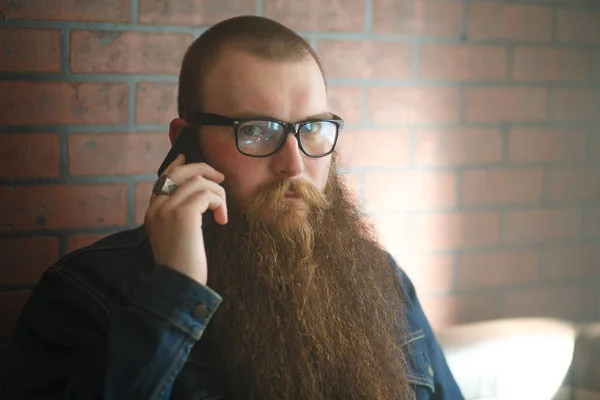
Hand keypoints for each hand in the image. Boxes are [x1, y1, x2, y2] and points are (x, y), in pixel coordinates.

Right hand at [144, 154, 227, 284]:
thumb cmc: (182, 265)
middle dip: (204, 169)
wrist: (178, 284)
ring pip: (198, 181)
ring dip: (218, 193)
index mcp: (152, 211)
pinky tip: (221, 220)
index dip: (179, 164)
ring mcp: (168, 208)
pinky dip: (219, 203)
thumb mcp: (174, 236)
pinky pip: (207, 194)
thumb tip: (197, 197)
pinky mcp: (183, 214)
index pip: (164, 177)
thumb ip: (179, 215)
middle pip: (181, 171)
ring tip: (221, 212)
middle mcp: (157, 206)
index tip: (190, 158)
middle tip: (220, 178)